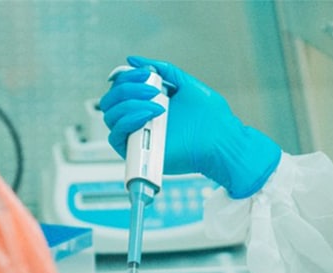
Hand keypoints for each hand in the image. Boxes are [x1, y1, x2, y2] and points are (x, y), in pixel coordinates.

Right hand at [99, 56, 280, 198]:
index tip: (146, 73)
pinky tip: (149, 115)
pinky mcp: (138, 153)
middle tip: (153, 89)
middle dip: (127, 88)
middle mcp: (139, 118)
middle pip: (111, 100)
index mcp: (148, 103)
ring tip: (158, 106)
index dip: (127, 76)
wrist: (221, 141)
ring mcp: (137, 135)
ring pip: (111, 115)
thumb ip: (163, 69)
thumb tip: (133, 60)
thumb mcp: (186, 84)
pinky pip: (115, 136)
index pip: (120, 87)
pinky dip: (128, 120)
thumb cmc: (210, 117)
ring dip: (131, 103)